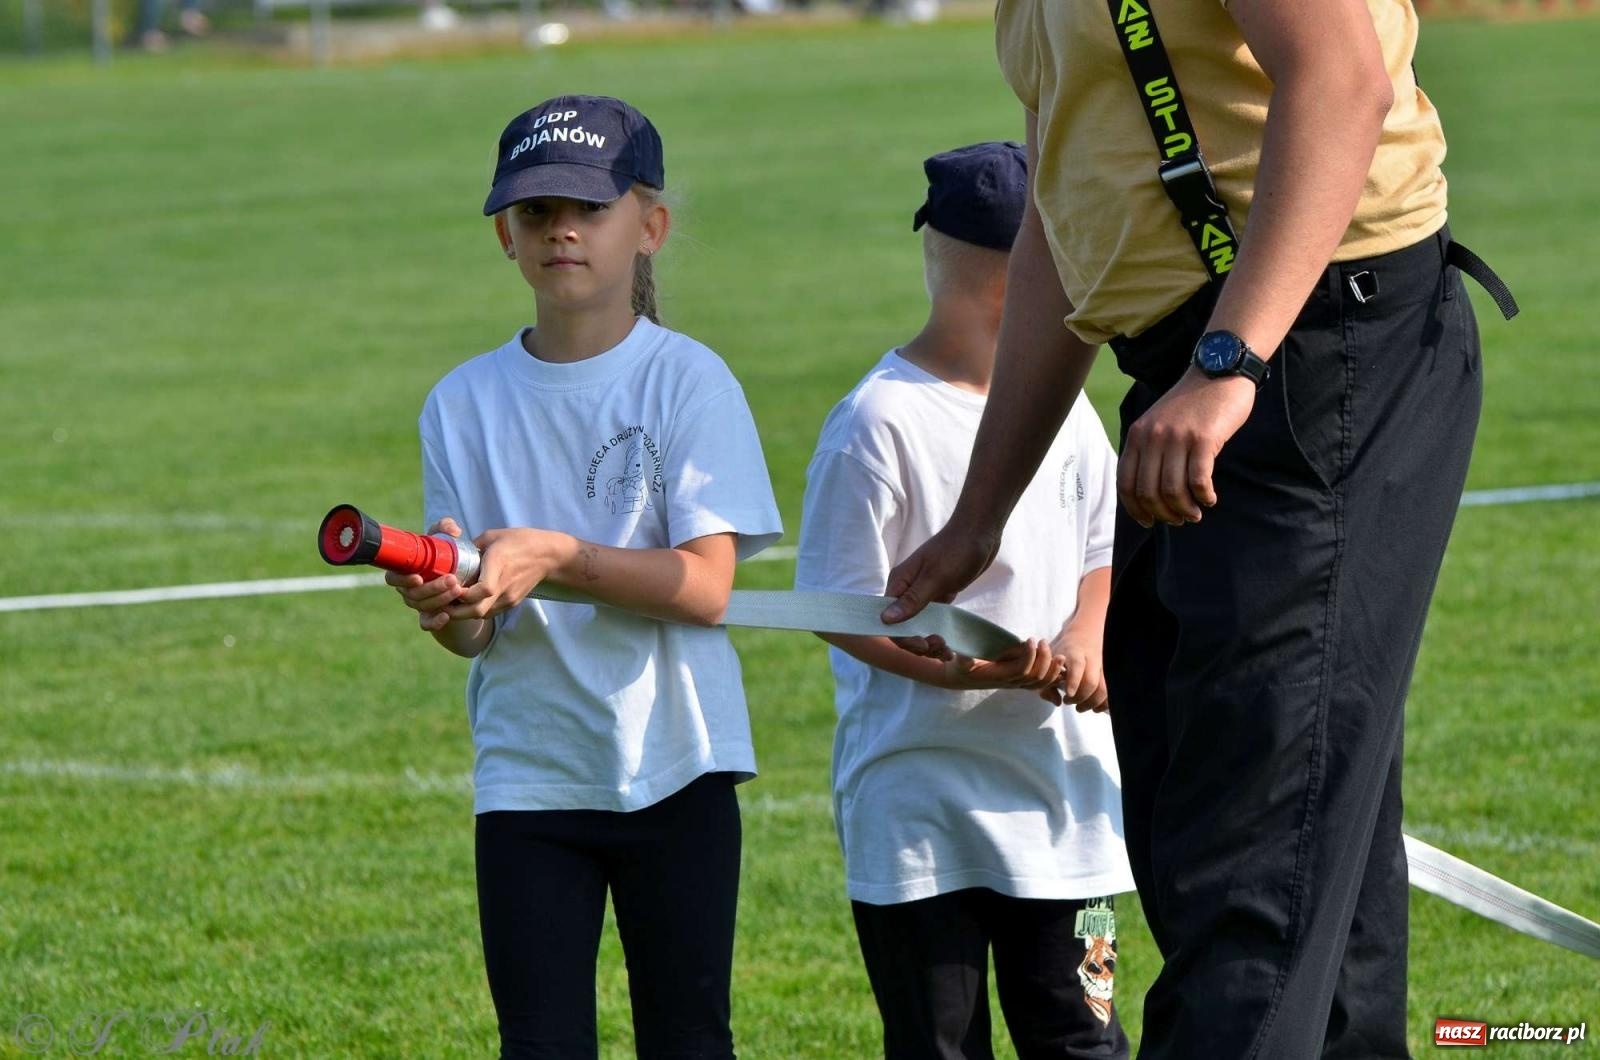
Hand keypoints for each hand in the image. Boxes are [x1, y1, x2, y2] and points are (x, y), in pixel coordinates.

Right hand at [387, 517, 465, 631]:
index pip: (393, 578)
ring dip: (440, 599)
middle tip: (452, 579)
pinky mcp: (429, 616)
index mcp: (404, 571)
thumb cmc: (443, 556)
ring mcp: (417, 604)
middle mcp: (407, 590)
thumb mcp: (443, 540)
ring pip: (422, 606)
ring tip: (458, 589)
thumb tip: (453, 531)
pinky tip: (446, 616)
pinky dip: (435, 622)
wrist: (458, 580)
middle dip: (432, 588)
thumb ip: (445, 528)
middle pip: (412, 594)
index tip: (418, 577)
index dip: (402, 579)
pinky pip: (426, 624)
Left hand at [443, 527, 575, 620]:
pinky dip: (474, 610)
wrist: (548, 556)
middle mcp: (504, 585)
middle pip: (477, 610)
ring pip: (481, 614)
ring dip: (463, 612)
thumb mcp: (493, 536)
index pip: (483, 589)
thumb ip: (472, 547)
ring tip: (450, 603)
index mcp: (499, 564)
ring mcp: (509, 597)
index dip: (463, 594)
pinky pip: (489, 612)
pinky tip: (466, 603)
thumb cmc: (519, 541)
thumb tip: (452, 553)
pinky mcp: (512, 602)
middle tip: (440, 602)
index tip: (449, 587)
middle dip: (455, 611)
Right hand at [880, 519, 1002, 655]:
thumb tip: (885, 619)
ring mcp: (923, 593)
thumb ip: (912, 600)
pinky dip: (938, 634)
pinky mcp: (938, 595)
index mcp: (899, 583)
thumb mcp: (936, 577)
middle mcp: (907, 590)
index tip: (924, 645)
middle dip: (918, 643)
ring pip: (918, 626)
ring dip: (929, 643)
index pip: (889, 620)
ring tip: (947, 651)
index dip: (903, 637)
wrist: (980, 532)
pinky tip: (949, 646)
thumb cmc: (957, 550)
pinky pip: (932, 620)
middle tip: (941, 647)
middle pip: (903, 627)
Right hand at [942, 638, 1066, 699]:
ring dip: (1053, 670)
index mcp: (1000, 677)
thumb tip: (964, 657)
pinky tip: (1060, 664)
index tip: (1030, 639)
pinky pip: (1042, 684)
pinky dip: (1053, 676)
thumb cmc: (962, 667)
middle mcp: (1011, 683)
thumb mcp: (959, 663)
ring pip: (1041, 683)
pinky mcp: (1021, 681)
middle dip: (1043, 659)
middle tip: (1043, 641)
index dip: (1029, 656)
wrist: (964, 678)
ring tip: (1059, 654)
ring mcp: (1018, 684)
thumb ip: (962, 660)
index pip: (1021, 670)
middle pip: (1035, 677)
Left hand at [1051, 627, 1108, 712]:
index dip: (1073, 681)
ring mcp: (1102, 667)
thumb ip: (1048, 682)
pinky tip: (1094, 709)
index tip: (1068, 694)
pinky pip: (1111, 692)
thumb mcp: (1050, 659)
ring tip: (1079, 708)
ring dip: (1092, 702)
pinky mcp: (1109, 674)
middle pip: (1091, 681)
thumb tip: (1057, 702)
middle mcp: (1091, 659)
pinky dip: (1104, 704)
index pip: (1077, 665)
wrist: (1084, 633)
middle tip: (1067, 702)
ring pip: (1103, 688)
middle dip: (1080, 697)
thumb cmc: (1063, 650)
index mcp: (1074, 652)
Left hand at [1118, 367, 1256, 527]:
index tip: (1149, 521)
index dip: (1136, 509)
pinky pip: (1199, 480)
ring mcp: (1177, 437)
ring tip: (1195, 513)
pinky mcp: (1203, 438)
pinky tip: (1209, 499)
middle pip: (1149, 492)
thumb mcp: (1159, 423)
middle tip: (1179, 519)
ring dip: (1184, 510)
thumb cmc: (1192, 404)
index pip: (1127, 483)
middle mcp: (1153, 436)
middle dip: (1163, 513)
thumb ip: (1150, 451)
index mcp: (1137, 435)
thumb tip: (1150, 496)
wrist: (1218, 370)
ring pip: (1172, 490)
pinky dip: (1203, 496)